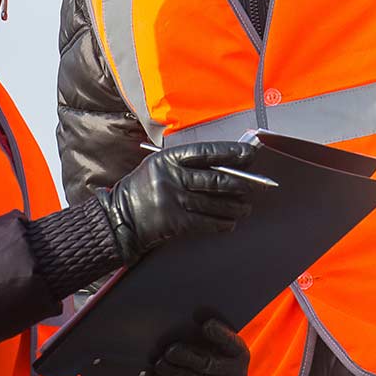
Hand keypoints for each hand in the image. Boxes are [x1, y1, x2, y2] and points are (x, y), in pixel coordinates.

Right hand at [102, 141, 263, 262]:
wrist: (119, 217)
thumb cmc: (143, 190)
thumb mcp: (159, 168)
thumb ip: (187, 166)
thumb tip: (227, 167)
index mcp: (168, 158)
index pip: (206, 152)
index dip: (231, 152)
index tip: (250, 155)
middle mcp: (171, 176)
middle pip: (215, 179)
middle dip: (241, 184)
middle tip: (256, 187)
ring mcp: (172, 199)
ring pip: (214, 203)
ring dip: (235, 207)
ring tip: (245, 208)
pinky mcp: (174, 221)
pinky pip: (206, 222)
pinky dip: (222, 223)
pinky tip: (230, 223)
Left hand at [152, 318, 249, 375]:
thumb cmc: (208, 359)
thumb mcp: (213, 347)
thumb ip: (206, 335)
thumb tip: (194, 316)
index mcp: (239, 354)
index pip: (231, 343)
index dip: (220, 334)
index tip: (206, 324)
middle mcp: (236, 375)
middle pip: (208, 364)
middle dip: (186, 357)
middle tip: (169, 351)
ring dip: (173, 372)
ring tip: (159, 364)